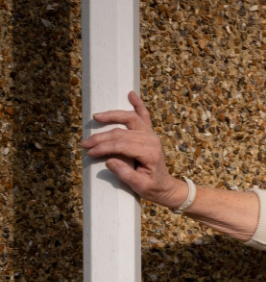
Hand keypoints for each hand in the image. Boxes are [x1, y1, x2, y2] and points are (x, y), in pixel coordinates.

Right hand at [82, 91, 187, 207]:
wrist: (165, 186)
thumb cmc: (152, 187)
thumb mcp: (140, 186)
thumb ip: (125, 174)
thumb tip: (109, 161)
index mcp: (150, 153)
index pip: (121, 145)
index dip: (104, 147)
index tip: (90, 152)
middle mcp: (151, 140)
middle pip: (121, 132)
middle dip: (101, 137)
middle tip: (85, 144)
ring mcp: (151, 134)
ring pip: (129, 119)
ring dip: (112, 116)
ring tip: (96, 117)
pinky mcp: (149, 133)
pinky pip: (144, 115)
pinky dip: (138, 104)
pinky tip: (131, 94)